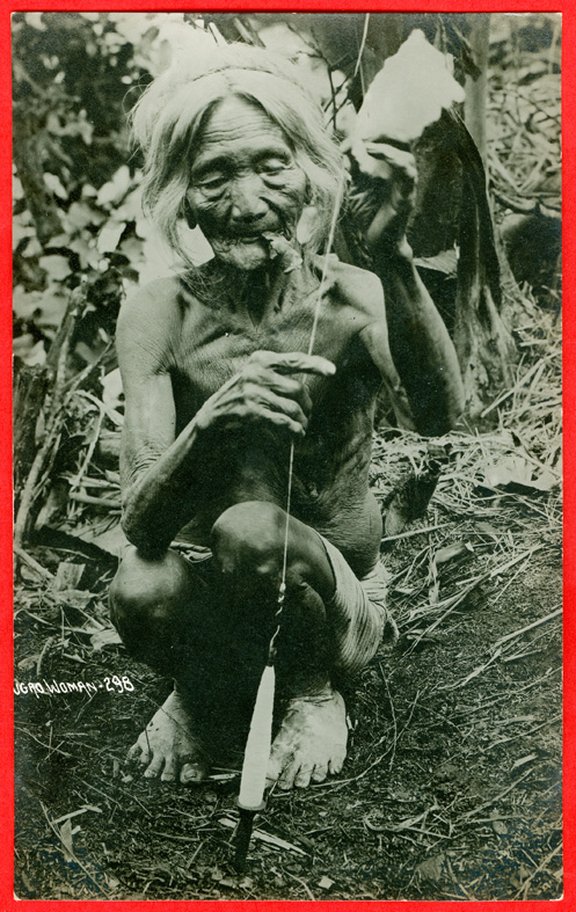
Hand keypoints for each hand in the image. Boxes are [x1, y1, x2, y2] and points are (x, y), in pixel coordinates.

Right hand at [196, 350, 334, 436]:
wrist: (211, 417)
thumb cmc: (238, 398)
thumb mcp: (254, 378)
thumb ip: (277, 377)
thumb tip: (307, 390)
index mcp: (260, 360)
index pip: (294, 360)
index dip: (315, 365)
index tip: (332, 371)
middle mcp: (257, 372)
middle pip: (298, 388)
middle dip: (308, 405)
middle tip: (308, 415)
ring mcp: (253, 392)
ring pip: (293, 407)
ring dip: (302, 421)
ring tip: (303, 427)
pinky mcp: (252, 411)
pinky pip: (283, 421)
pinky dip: (293, 429)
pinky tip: (296, 434)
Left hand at [346, 139, 417, 252]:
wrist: (377, 243)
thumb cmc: (368, 215)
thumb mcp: (356, 186)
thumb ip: (353, 166)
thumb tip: (346, 144)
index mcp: (392, 167)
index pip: (390, 138)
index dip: (370, 133)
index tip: (346, 143)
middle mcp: (402, 171)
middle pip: (402, 137)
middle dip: (381, 132)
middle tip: (360, 137)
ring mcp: (406, 183)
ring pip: (405, 150)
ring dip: (382, 144)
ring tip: (364, 146)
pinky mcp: (407, 195)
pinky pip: (406, 170)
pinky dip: (391, 157)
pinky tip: (374, 155)